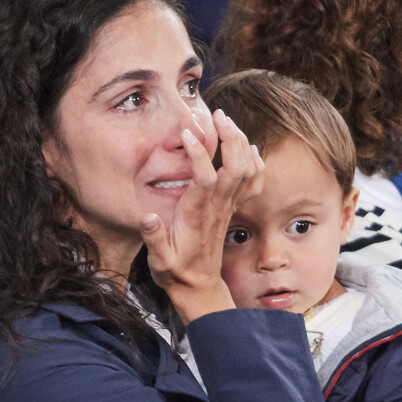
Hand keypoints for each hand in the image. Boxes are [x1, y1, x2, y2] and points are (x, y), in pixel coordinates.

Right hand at [139, 110, 263, 322]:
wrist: (198, 287)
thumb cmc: (176, 272)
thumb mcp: (159, 261)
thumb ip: (154, 239)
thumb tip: (146, 218)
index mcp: (197, 215)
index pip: (205, 179)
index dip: (199, 156)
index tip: (188, 134)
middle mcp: (217, 207)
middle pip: (234, 166)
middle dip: (228, 137)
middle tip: (216, 114)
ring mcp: (228, 207)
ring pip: (245, 169)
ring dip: (240, 142)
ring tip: (227, 120)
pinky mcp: (231, 209)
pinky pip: (252, 182)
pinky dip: (255, 161)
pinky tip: (248, 146)